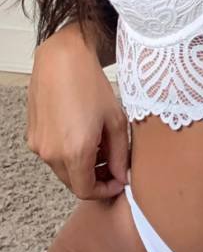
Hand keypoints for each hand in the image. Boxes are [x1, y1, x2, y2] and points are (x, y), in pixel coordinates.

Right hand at [26, 27, 129, 198]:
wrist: (62, 60)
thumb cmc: (92, 86)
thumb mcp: (116, 121)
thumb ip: (120, 155)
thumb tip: (122, 176)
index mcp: (75, 152)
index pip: (87, 191)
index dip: (105, 191)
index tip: (119, 182)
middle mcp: (52, 153)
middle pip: (73, 183)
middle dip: (95, 179)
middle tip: (113, 166)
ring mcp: (39, 145)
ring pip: (62, 170)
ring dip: (82, 167)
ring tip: (101, 147)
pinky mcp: (33, 136)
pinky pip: (53, 155)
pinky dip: (69, 155)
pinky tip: (83, 136)